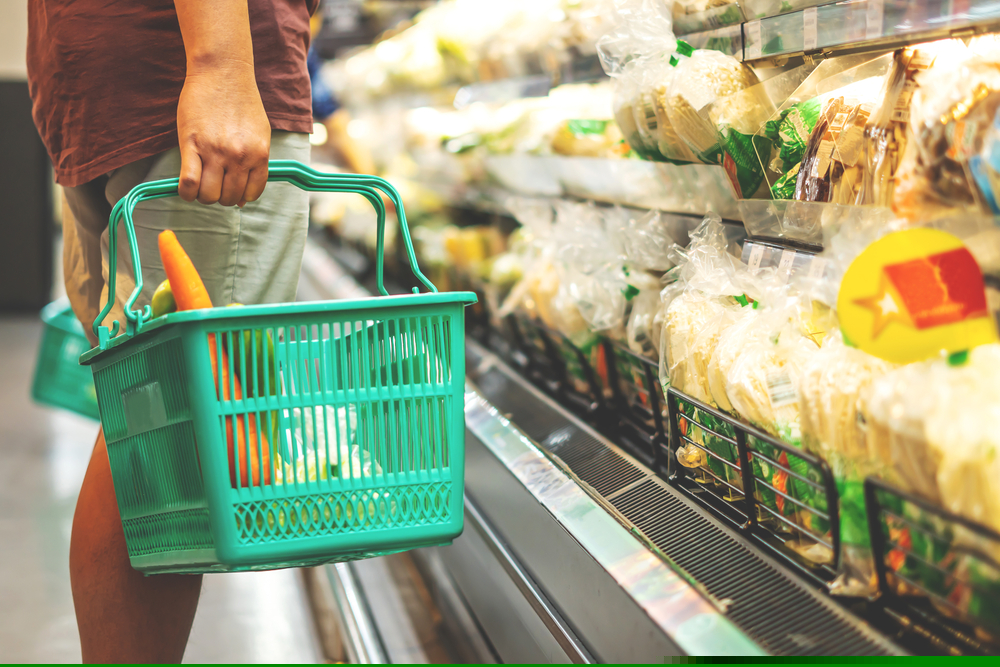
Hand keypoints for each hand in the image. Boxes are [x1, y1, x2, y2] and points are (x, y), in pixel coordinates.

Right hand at [176, 61, 270, 206]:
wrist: (222, 72)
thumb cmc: (241, 101)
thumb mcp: (259, 134)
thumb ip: (254, 163)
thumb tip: (243, 198)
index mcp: (259, 155)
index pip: (251, 193)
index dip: (239, 196)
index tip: (231, 189)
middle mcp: (239, 156)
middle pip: (228, 198)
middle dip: (220, 196)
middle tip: (213, 184)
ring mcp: (215, 152)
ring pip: (208, 195)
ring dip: (203, 195)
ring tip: (200, 183)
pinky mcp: (192, 145)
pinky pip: (188, 183)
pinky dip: (186, 192)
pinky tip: (186, 188)